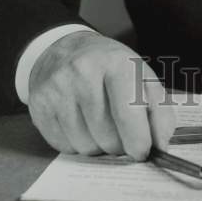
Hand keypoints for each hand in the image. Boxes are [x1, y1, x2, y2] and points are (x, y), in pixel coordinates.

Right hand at [27, 31, 176, 158]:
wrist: (64, 49)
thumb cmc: (109, 68)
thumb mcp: (141, 76)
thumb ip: (159, 109)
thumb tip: (162, 143)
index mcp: (116, 62)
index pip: (129, 112)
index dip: (139, 140)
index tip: (143, 151)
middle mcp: (83, 72)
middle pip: (108, 136)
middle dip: (119, 145)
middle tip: (121, 133)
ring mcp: (58, 88)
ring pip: (86, 146)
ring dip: (98, 146)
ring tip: (99, 124)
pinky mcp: (39, 105)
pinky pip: (64, 147)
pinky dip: (76, 144)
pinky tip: (79, 123)